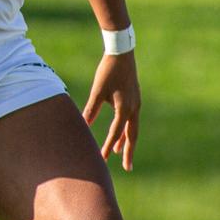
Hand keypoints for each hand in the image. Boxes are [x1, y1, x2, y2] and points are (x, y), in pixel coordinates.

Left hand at [83, 51, 140, 170]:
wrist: (121, 52)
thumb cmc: (108, 71)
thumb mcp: (97, 91)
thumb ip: (92, 109)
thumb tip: (84, 125)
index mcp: (125, 108)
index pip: (116, 133)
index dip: (108, 146)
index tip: (101, 158)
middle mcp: (134, 108)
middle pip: (131, 135)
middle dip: (128, 151)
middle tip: (127, 167)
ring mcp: (136, 103)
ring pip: (132, 127)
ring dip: (126, 140)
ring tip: (119, 152)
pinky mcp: (134, 98)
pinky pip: (131, 118)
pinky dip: (126, 128)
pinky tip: (121, 131)